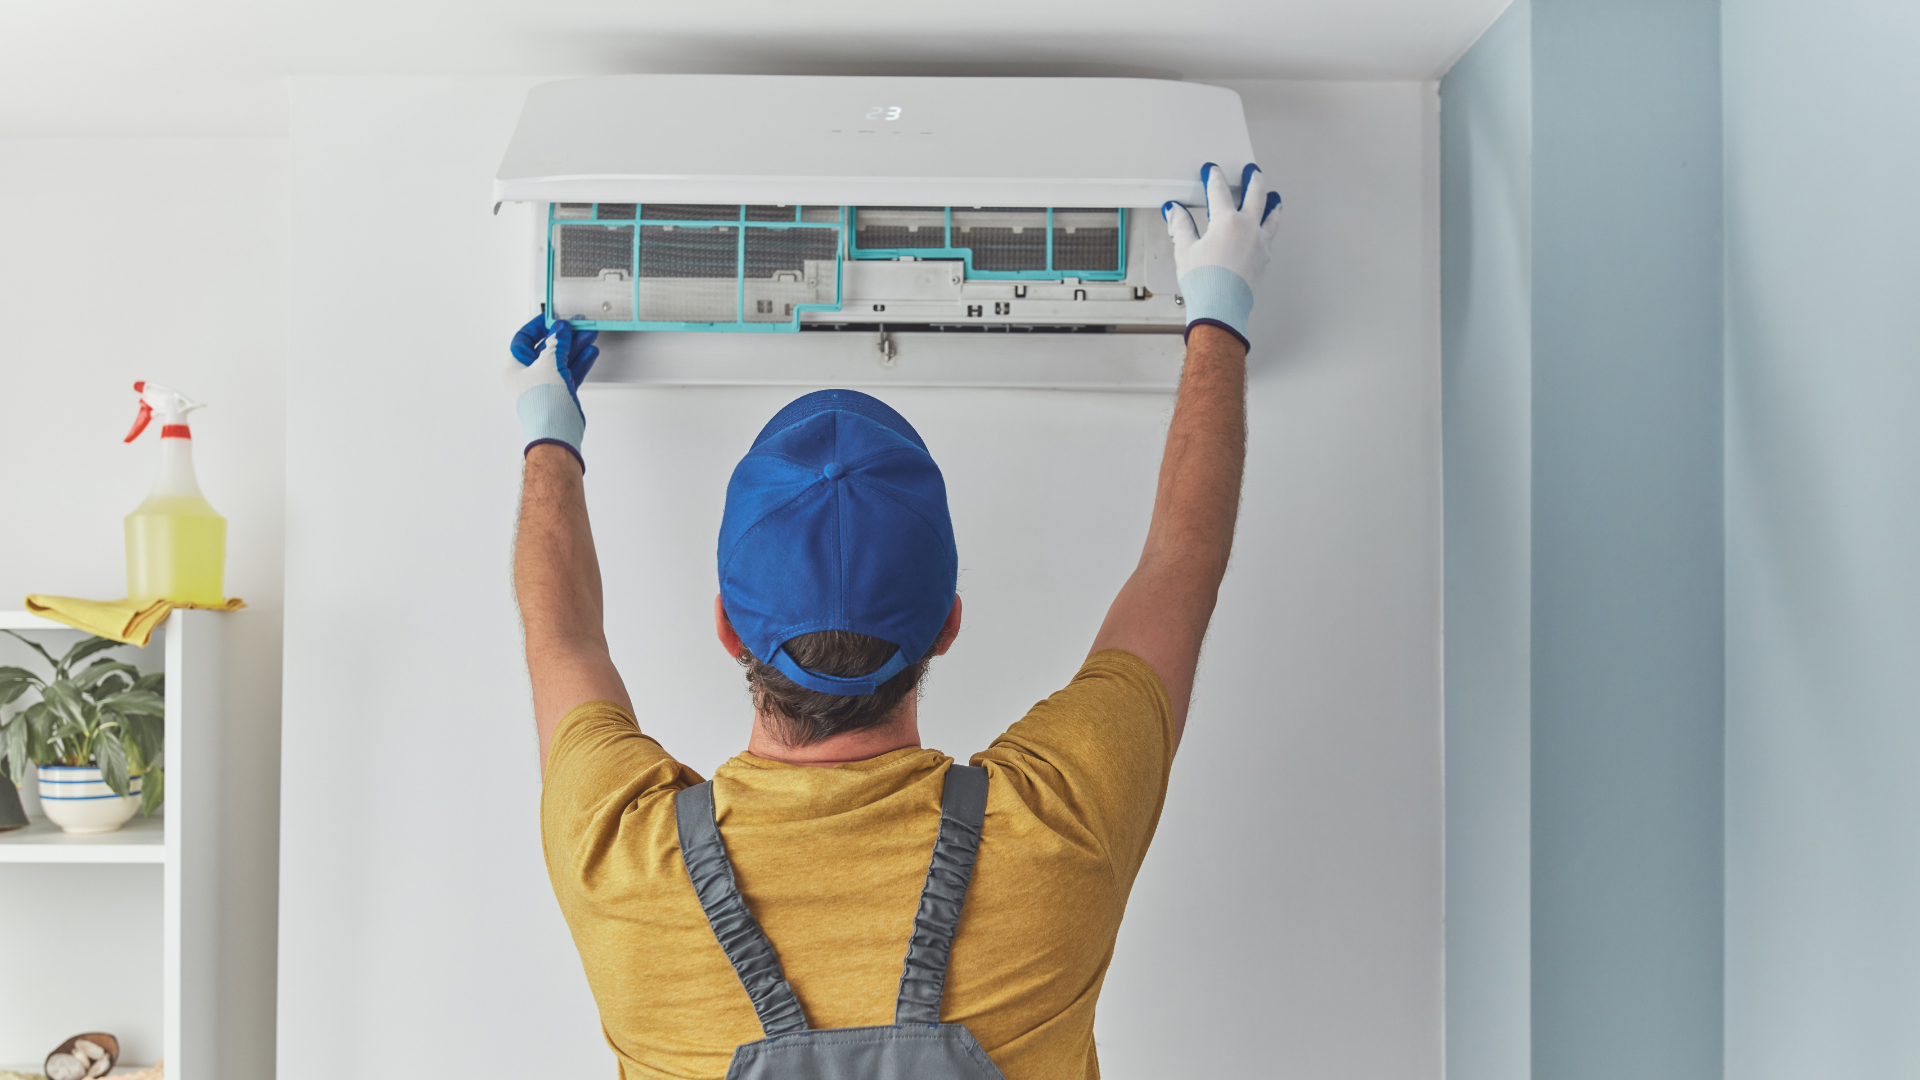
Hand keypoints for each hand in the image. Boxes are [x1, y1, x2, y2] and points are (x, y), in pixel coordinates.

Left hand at [504, 314, 599, 468]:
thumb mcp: (549, 363)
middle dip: (563, 336)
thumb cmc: (543, 403)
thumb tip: (560, 329)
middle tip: (576, 325)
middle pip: (545, 349)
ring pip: (560, 360)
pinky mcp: (559, 394)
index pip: (523, 339)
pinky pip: (569, 373)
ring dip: (575, 347)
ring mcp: (544, 386)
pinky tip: (589, 352)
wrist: (556, 433)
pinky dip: (579, 362)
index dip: (538, 326)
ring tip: (588, 335)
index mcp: (514, 368)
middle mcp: (527, 376)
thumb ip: (557, 343)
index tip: (552, 318)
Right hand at [1162, 163, 1280, 347]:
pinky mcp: (1264, 258)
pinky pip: (1271, 236)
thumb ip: (1181, 226)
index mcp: (1226, 222)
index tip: (1212, 171)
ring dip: (1272, 203)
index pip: (1219, 191)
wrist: (1221, 309)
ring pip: (1271, 215)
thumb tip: (1175, 211)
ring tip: (1274, 196)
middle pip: (1255, 194)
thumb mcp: (1185, 250)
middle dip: (1253, 179)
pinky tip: (1268, 228)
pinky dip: (1270, 227)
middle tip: (1252, 171)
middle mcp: (1248, 228)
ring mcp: (1260, 243)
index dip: (1213, 177)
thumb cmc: (1205, 283)